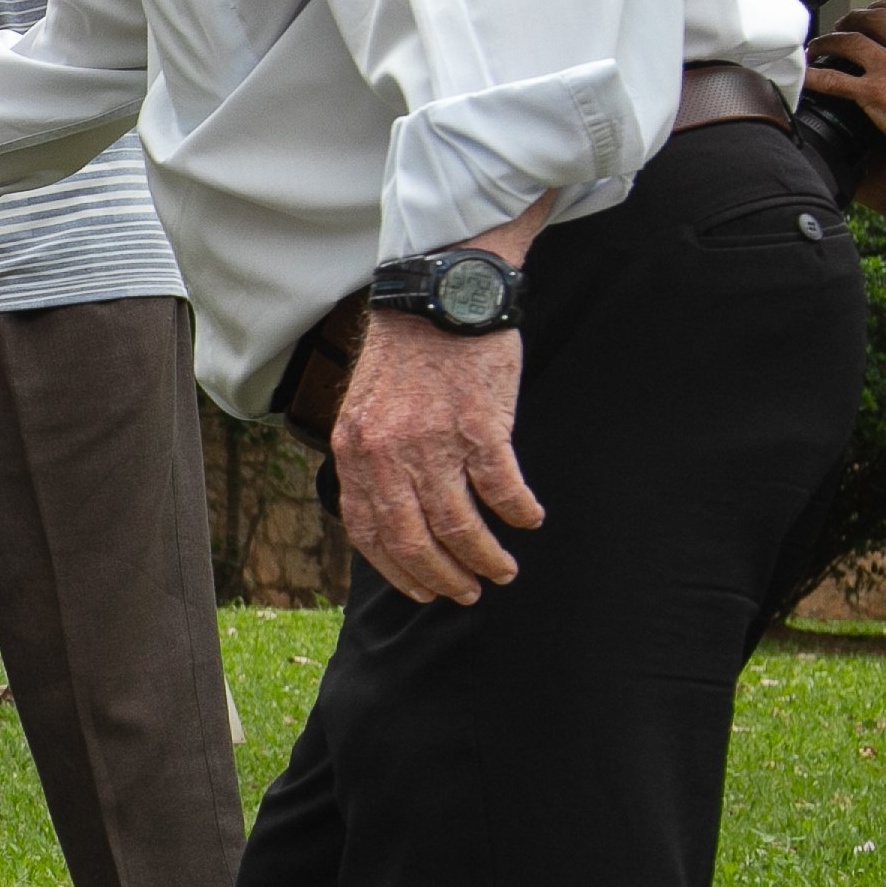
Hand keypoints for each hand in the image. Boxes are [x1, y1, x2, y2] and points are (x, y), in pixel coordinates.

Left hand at [330, 315, 539, 605]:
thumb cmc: (411, 355)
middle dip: (443, 577)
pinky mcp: (479, 423)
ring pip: (459, 524)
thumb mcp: (369, 410)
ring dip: (485, 557)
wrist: (442, 293)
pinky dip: (519, 512)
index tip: (424, 591)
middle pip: (413, 540)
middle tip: (470, 593)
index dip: (399, 571)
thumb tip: (388, 518)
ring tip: (504, 569)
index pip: (369, 533)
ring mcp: (433, 439)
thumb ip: (373, 460)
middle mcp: (386, 451)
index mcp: (355, 451)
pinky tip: (531, 519)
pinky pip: (502, 488)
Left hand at [804, 0, 885, 174]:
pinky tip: (806, 77)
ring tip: (819, 48)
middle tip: (843, 26)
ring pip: (849, 40)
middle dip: (853, 19)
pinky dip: (815, 76)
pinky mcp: (875, 92)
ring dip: (828, 42)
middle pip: (874, 18)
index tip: (876, 12)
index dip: (885, 7)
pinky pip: (835, 80)